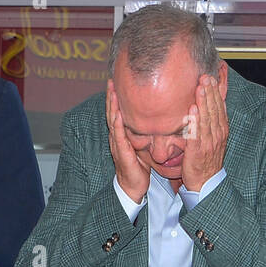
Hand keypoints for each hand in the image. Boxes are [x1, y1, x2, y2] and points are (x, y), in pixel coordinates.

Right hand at [106, 79, 150, 204]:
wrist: (132, 187)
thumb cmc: (138, 168)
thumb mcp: (141, 146)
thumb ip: (143, 133)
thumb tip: (154, 121)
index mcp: (121, 135)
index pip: (117, 112)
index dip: (116, 98)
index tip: (117, 82)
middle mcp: (116, 138)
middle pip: (111, 112)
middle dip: (111, 96)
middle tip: (111, 80)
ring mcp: (117, 144)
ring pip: (112, 121)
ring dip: (112, 105)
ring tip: (112, 91)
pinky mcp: (121, 153)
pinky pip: (118, 136)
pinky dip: (118, 124)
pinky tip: (118, 114)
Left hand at [181, 73, 228, 193]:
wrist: (206, 184)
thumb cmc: (206, 161)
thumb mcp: (213, 140)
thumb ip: (211, 124)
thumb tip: (207, 106)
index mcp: (221, 131)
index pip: (219, 108)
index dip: (216, 93)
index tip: (211, 78)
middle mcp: (217, 135)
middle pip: (214, 110)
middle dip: (210, 92)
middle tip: (205, 77)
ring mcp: (208, 143)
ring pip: (206, 119)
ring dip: (203, 102)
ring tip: (200, 87)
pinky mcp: (197, 151)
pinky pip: (196, 133)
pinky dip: (194, 120)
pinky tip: (192, 108)